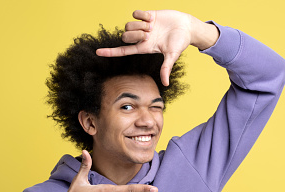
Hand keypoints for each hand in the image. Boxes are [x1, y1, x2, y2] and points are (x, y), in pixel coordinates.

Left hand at [96, 10, 217, 85]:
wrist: (187, 27)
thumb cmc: (180, 43)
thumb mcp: (172, 56)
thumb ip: (166, 68)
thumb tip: (165, 84)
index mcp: (143, 48)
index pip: (122, 51)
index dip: (110, 52)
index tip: (97, 52)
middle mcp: (141, 38)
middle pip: (124, 36)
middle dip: (135, 35)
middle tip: (148, 34)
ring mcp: (143, 26)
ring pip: (128, 25)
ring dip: (139, 25)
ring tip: (152, 26)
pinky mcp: (147, 15)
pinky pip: (135, 13)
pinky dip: (142, 15)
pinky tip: (152, 18)